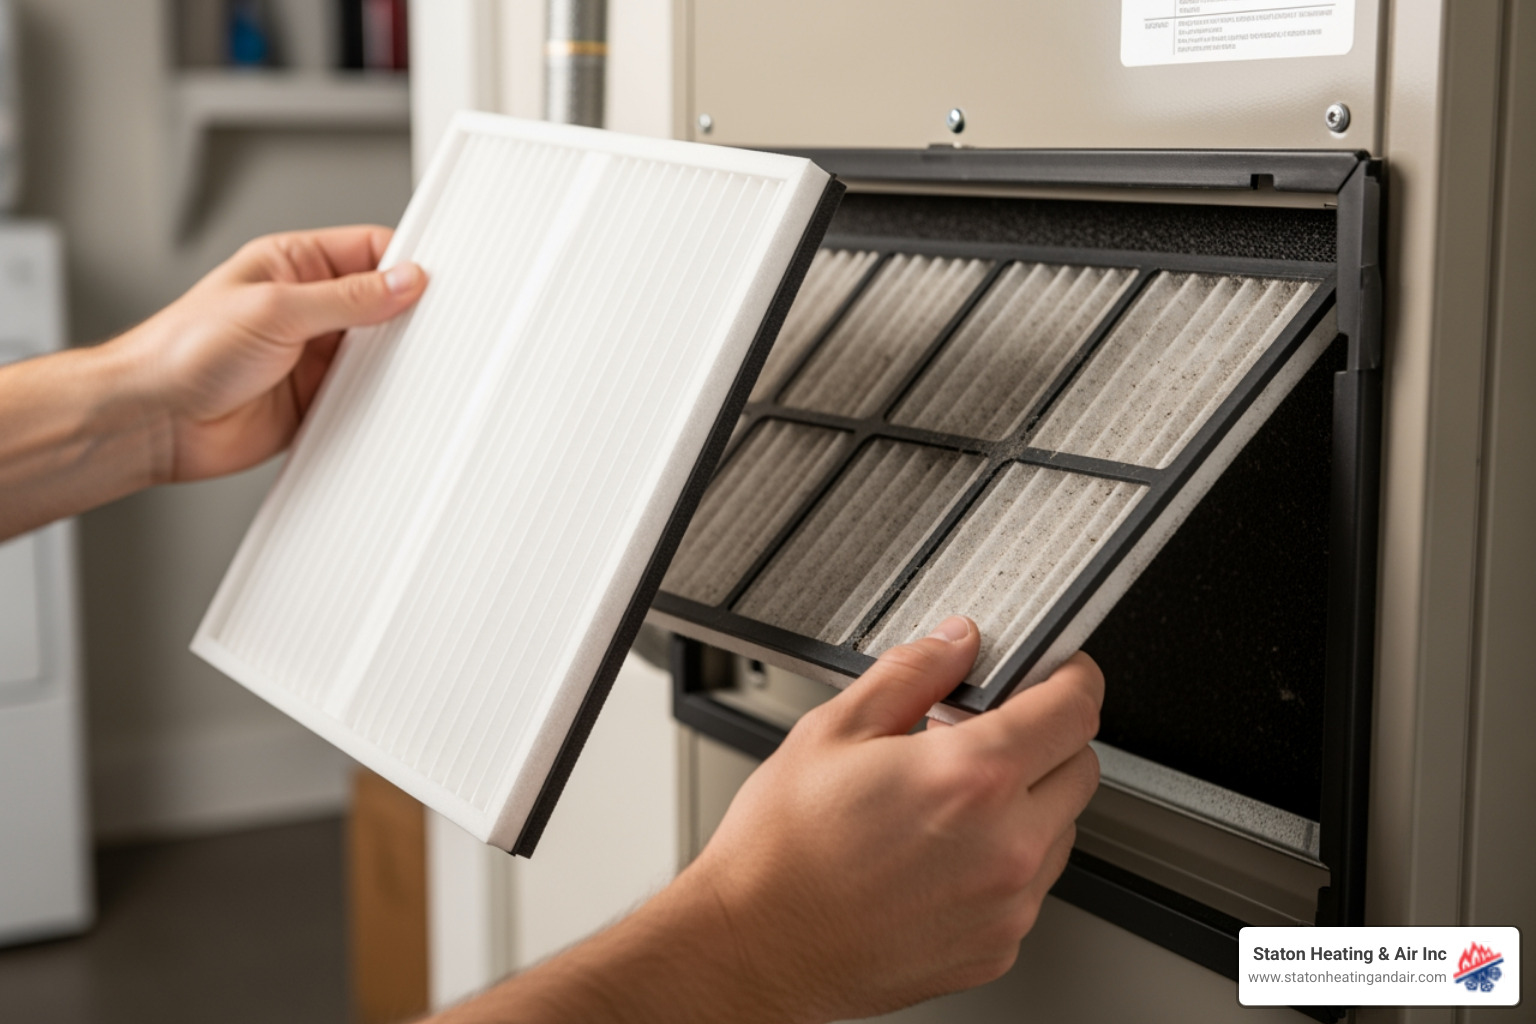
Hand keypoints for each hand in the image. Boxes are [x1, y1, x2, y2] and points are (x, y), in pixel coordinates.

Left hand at [0, 226, 426, 539]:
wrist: (154, 420)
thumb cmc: (183, 350)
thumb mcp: (275, 308)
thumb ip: (347, 298)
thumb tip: (404, 281)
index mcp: (293, 265)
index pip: (369, 251)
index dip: (406, 263)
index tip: (435, 281)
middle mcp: (307, 308)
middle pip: (381, 305)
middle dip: (405, 317)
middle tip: (429, 329)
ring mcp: (313, 355)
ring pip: (378, 354)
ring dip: (391, 363)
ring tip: (405, 368)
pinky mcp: (316, 400)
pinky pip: (364, 398)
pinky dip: (379, 402)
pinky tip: (385, 402)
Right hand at [686, 617, 1102, 1020]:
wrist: (754, 947)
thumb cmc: (781, 850)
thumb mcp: (834, 730)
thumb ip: (913, 673)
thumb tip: (956, 644)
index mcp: (971, 778)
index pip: (1074, 710)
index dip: (1072, 677)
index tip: (1060, 672)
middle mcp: (1006, 847)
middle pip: (1081, 769)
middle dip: (1046, 740)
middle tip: (983, 735)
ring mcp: (1007, 907)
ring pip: (1060, 831)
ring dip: (1027, 804)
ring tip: (948, 803)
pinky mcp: (996, 949)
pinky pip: (1030, 888)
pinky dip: (1004, 862)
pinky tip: (941, 853)